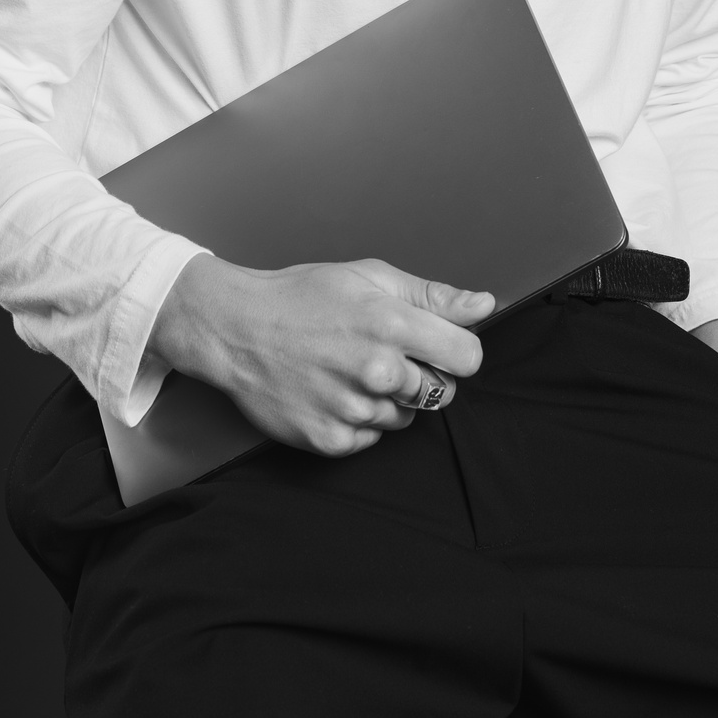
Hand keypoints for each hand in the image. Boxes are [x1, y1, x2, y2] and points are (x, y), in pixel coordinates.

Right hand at [146, 254, 493, 457]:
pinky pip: (370, 440)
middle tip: (378, 355)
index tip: (437, 348)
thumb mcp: (368, 277)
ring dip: (386, 401)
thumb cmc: (299, 297)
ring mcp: (352, 408)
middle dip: (418, 375)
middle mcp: (377, 370)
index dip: (456, 352)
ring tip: (347, 372)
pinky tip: (331, 393)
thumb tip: (484, 305)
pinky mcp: (329, 439)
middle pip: (439, 392)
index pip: (468, 358)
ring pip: (403, 419)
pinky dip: (356, 423)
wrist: (234, 328)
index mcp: (392, 324)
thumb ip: (432, 295)